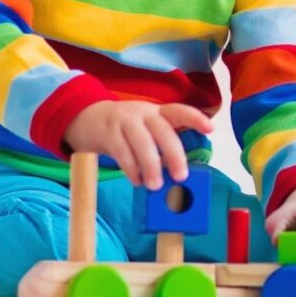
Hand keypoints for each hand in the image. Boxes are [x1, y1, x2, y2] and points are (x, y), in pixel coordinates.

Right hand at [62, 101, 213, 188]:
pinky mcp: (108, 132)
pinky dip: (131, 169)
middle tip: (181, 177)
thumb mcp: (144, 128)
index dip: (195, 118)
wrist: (85, 117)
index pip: (179, 111)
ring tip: (155, 185)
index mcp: (156, 112)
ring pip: (142, 142)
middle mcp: (143, 113)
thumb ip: (159, 144)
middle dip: (174, 154)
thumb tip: (178, 175)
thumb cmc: (124, 129)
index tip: (211, 129)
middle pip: (163, 130)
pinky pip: (122, 151)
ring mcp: (124, 120)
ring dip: (151, 165)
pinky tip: (136, 181)